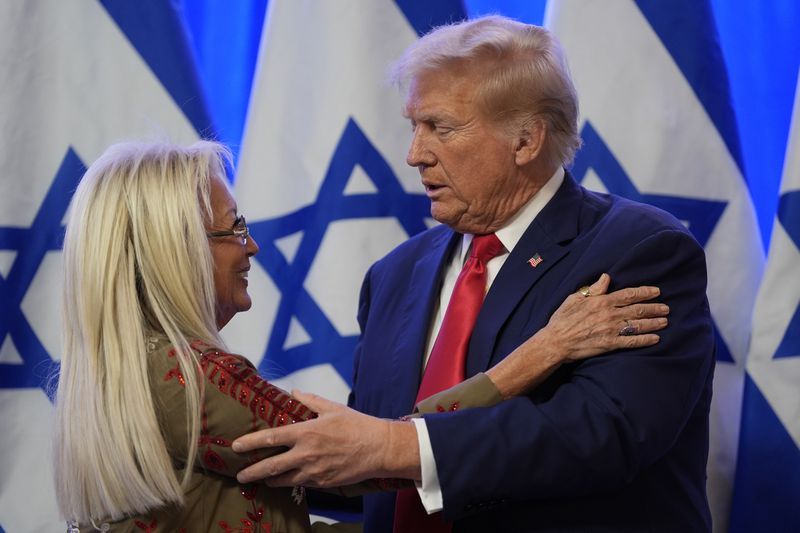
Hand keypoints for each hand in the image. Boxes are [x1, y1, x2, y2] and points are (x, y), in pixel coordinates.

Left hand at [232, 391, 419, 486]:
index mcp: (306, 433)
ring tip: (261, 479)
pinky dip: (291, 482)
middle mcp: (306, 454)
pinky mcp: (322, 483)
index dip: (251, 442)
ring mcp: (314, 472)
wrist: (378, 449)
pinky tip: (287, 480)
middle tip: (240, 475)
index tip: (236, 446)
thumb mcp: (332, 408)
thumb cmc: (356, 425)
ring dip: (269, 480)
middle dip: (252, 472)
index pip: (271, 437)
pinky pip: (301, 484)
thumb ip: (310, 400)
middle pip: (270, 467)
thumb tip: (294, 392)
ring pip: (283, 480)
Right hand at [540, 273, 667, 362]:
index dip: (644, 292)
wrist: (556, 341)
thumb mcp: (575, 298)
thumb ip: (594, 289)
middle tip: (666, 308)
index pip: (629, 294)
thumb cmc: (563, 319)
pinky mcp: (610, 344)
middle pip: (638, 310)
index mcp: (601, 301)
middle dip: (654, 308)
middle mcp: (609, 314)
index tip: (656, 292)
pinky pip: (632, 341)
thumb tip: (606, 277)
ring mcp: (611, 330)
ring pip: (638, 325)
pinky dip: (645, 340)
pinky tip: (655, 338)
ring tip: (665, 321)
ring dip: (654, 323)